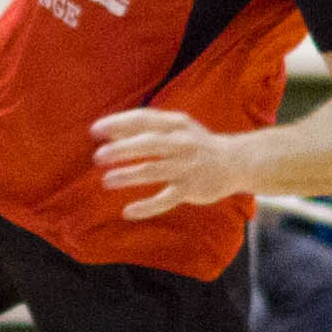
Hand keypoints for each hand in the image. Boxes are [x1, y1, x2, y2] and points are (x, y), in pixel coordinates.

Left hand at [92, 106, 251, 219]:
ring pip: (153, 171)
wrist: (235, 162)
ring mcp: (187, 167)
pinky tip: (128, 212)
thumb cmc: (195, 143)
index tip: (96, 131)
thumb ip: (144, 129)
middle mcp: (182, 143)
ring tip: (107, 180)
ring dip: (128, 176)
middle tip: (98, 157)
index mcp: (175, 124)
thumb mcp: (175, 128)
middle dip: (121, 149)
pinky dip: (146, 207)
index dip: (118, 123)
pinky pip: (165, 200)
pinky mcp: (191, 189)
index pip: (143, 119)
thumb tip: (108, 131)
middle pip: (148, 144)